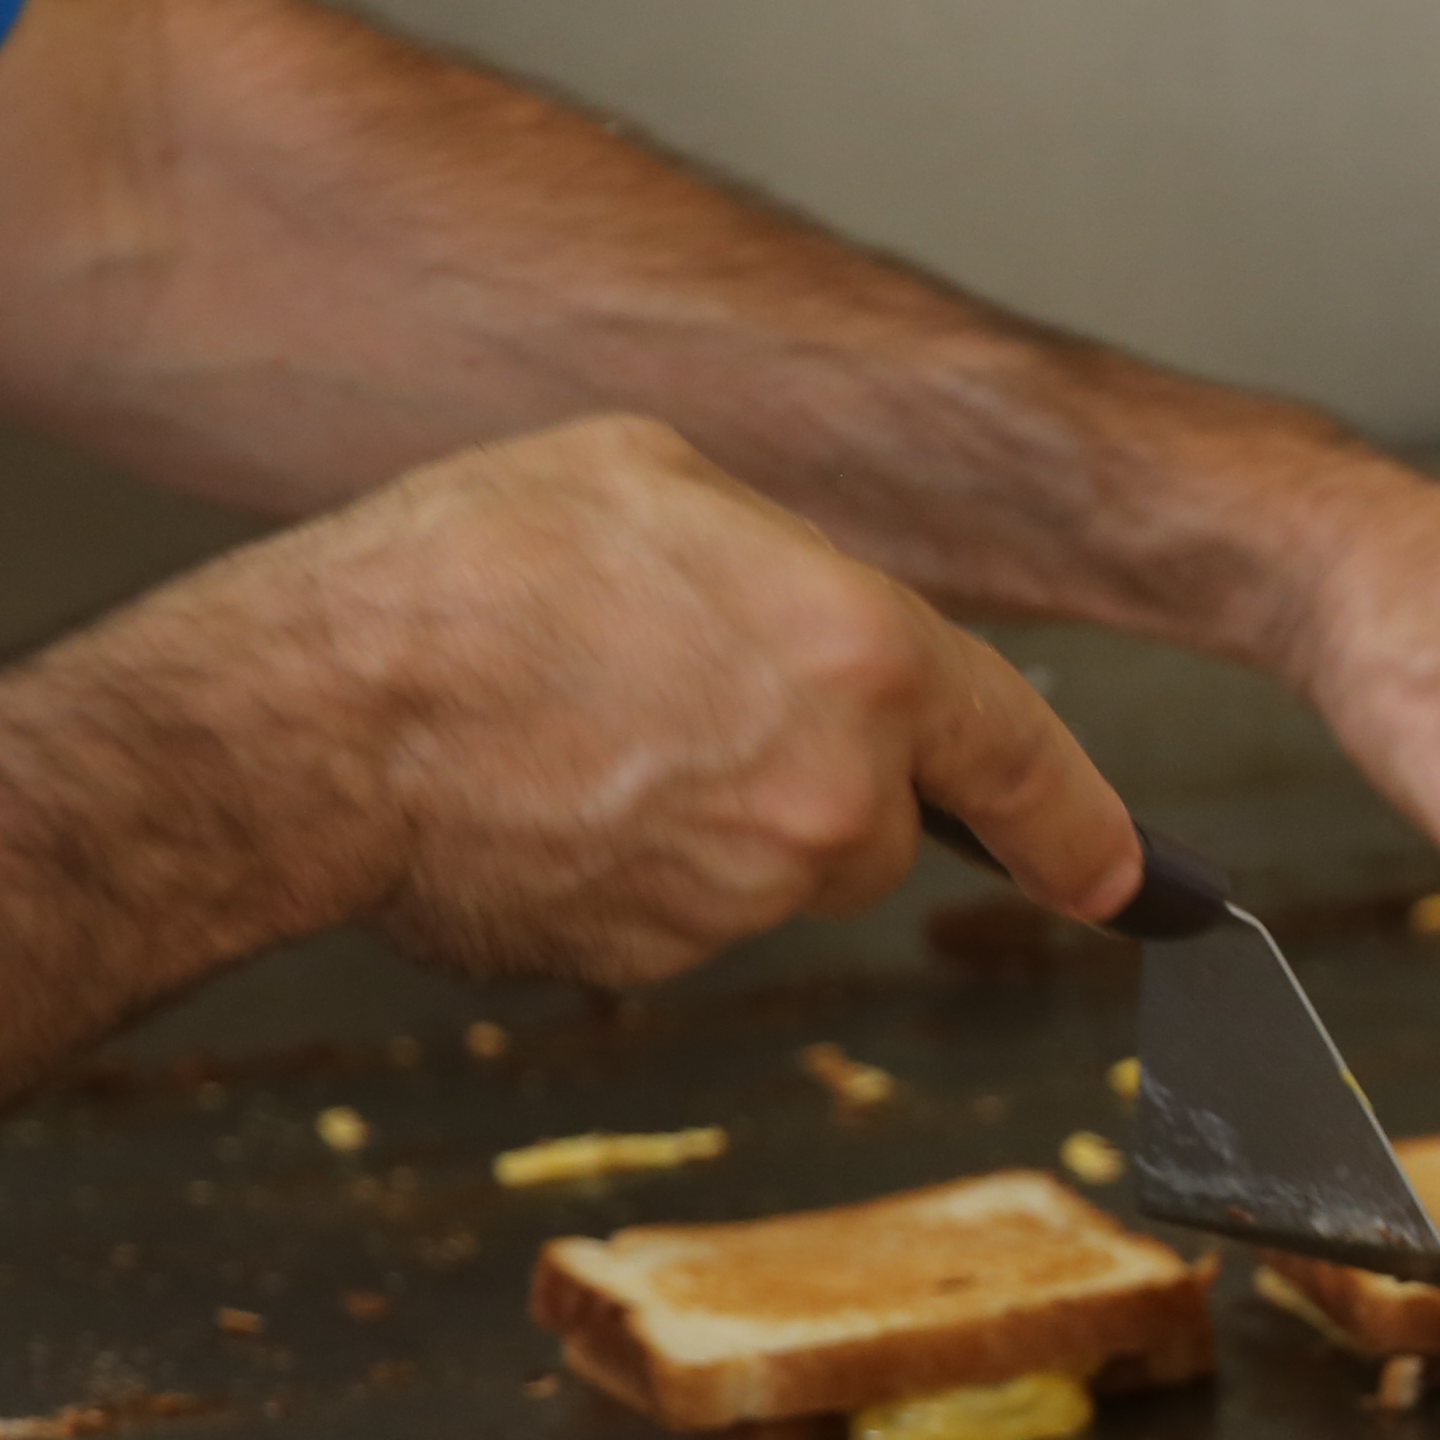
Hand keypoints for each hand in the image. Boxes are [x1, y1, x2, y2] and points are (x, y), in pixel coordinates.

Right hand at [109, 414, 1133, 987]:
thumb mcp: (654, 478)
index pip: (1022, 756)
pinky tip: (545, 796)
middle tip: (670, 689)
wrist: (315, 721)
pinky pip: (683, 914)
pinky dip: (633, 868)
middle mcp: (833, 797)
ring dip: (711, 816)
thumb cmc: (464, 576)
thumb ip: (782, 560)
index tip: (1124, 874)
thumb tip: (806, 613)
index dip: (1084, 822)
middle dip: (811, 770)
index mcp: (863, 658)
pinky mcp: (661, 961)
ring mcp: (747, 896)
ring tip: (581, 729)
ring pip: (776, 867)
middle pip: (882, 817)